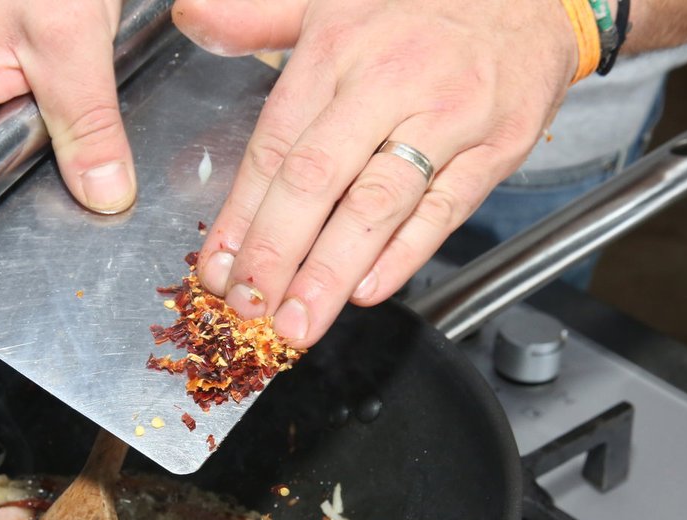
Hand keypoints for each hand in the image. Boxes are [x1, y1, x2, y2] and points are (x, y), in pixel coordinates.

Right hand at [0, 0, 136, 214]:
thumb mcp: (69, 46)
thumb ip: (86, 126)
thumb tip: (103, 194)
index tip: (2, 257)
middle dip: (21, 208)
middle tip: (69, 226)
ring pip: (12, 160)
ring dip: (51, 174)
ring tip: (90, 187)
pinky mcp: (21, 80)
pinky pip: (38, 131)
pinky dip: (67, 143)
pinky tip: (96, 150)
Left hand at [173, 0, 579, 346]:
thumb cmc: (423, 7)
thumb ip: (256, 18)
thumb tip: (190, 15)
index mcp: (337, 48)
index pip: (276, 145)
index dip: (241, 214)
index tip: (218, 269)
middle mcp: (387, 81)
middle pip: (318, 178)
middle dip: (277, 252)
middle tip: (250, 306)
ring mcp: (446, 116)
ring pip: (378, 202)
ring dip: (332, 271)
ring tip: (300, 320)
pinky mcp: (495, 147)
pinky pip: (444, 208)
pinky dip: (405, 254)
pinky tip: (367, 289)